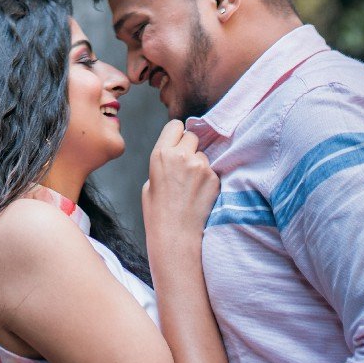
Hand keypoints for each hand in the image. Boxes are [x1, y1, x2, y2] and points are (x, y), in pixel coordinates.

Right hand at [141, 120, 219, 242]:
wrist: (176, 236)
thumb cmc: (158, 213)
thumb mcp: (149, 183)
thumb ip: (162, 163)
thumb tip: (174, 155)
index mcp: (160, 154)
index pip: (175, 125)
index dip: (177, 135)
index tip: (177, 144)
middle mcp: (181, 155)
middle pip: (192, 136)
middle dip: (189, 148)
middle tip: (185, 166)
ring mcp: (200, 166)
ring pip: (203, 154)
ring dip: (200, 164)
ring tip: (192, 185)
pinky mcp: (214, 177)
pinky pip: (212, 169)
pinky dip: (208, 179)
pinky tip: (200, 194)